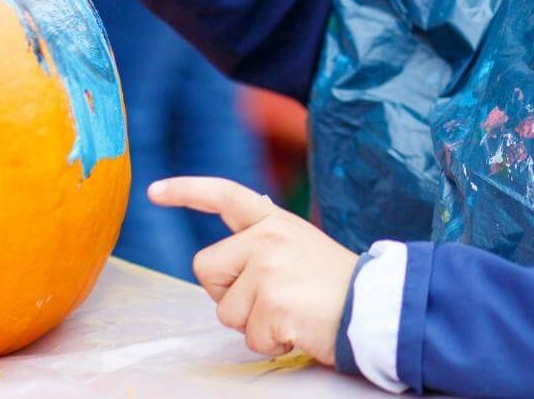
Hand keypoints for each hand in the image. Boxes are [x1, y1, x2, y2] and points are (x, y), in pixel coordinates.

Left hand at [149, 177, 358, 363]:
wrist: (378, 306)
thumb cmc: (340, 286)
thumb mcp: (302, 248)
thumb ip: (264, 247)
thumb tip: (224, 261)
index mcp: (276, 222)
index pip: (225, 195)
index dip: (187, 191)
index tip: (155, 191)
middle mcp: (268, 238)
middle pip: (206, 269)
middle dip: (227, 293)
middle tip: (271, 298)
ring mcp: (269, 269)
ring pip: (225, 310)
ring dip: (254, 323)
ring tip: (292, 313)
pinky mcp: (273, 302)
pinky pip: (249, 337)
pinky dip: (272, 342)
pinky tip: (298, 328)